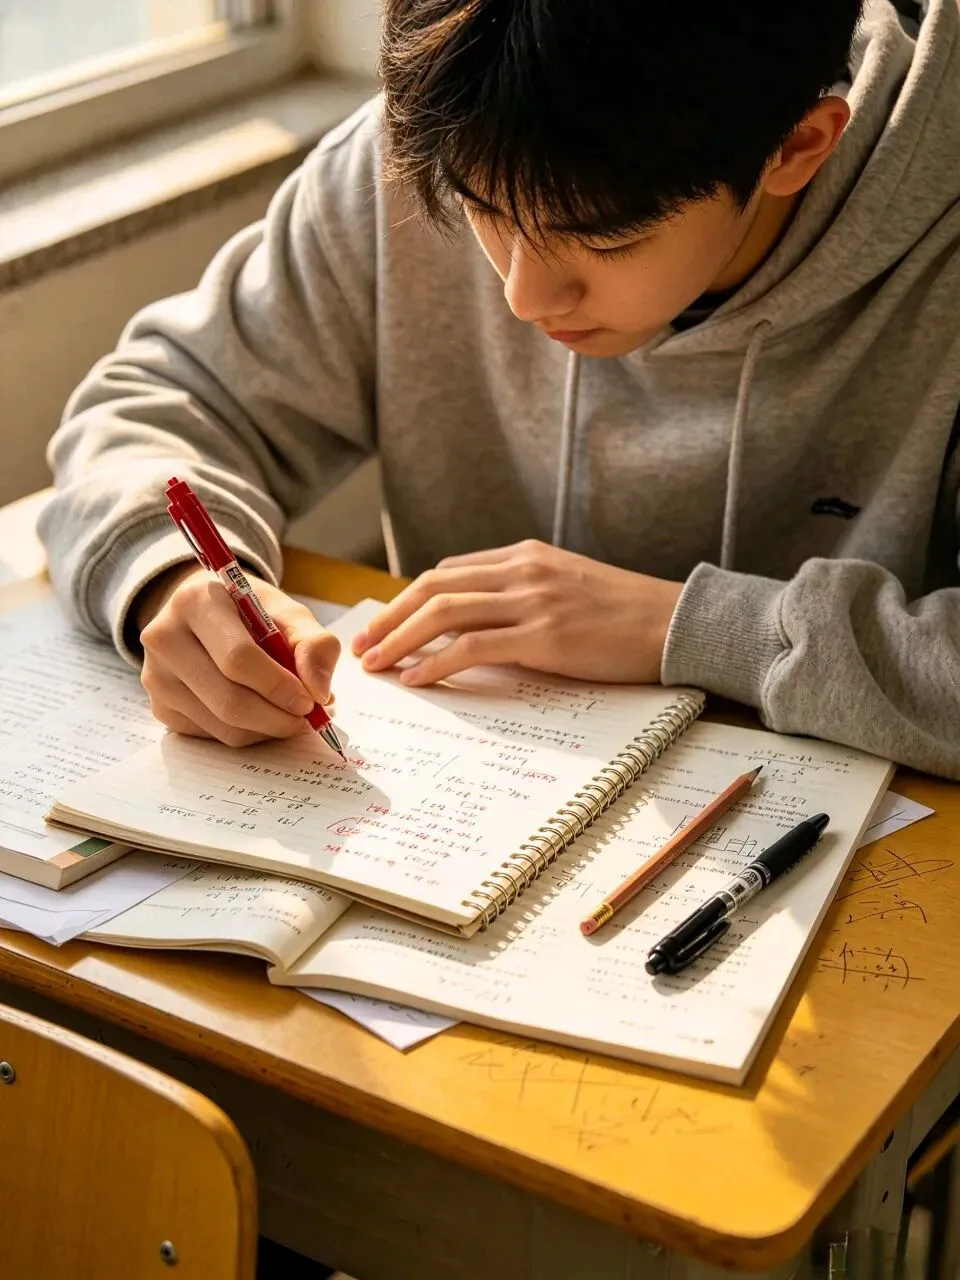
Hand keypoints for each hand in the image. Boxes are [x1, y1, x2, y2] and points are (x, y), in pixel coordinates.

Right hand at [137, 564, 340, 746]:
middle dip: (278, 717)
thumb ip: (314, 645)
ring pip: (223, 726)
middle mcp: (164, 638)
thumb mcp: (289, 614)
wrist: (207, 615)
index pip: (238, 658)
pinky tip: (260, 713)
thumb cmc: (252, 613)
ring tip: (288, 713)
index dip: (279, 686)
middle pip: (229, 700)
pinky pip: (213, 737)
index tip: (311, 701)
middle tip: (306, 718)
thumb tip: (320, 693)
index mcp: (196, 602)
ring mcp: (155, 677)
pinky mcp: (160, 708)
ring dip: (267, 730)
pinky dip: (248, 734)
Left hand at [352, 540, 683, 685]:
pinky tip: (417, 679)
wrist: (675, 622)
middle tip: (362, 646)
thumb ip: (522, 595)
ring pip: (445, 612)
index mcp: (525, 556)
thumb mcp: (566, 588)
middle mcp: (522, 570)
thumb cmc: (625, 614)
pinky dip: (437, 662)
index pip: (448, 571)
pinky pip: (474, 646)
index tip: (383, 625)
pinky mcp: (545, 634)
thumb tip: (476, 627)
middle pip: (434, 587)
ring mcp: (533, 599)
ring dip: (401, 640)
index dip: (408, 600)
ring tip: (376, 665)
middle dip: (390, 617)